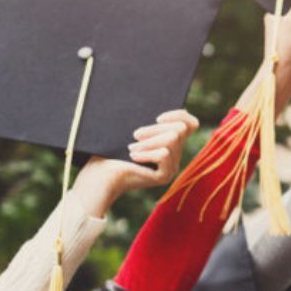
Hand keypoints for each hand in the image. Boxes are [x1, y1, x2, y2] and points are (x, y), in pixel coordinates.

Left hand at [71, 110, 198, 216]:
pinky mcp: (164, 176)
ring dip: (149, 141)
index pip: (191, 124)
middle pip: (180, 130)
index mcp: (170, 143)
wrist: (99, 176)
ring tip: (131, 147)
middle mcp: (175, 155)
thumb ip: (151, 124)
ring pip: (173, 140)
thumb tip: (165, 113)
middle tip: (135, 135)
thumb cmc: (110, 152)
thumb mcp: (134, 133)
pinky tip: (133, 157)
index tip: (157, 117)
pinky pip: (164, 154)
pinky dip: (147, 153)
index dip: (178, 115)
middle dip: (156, 129)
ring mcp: (172, 167)